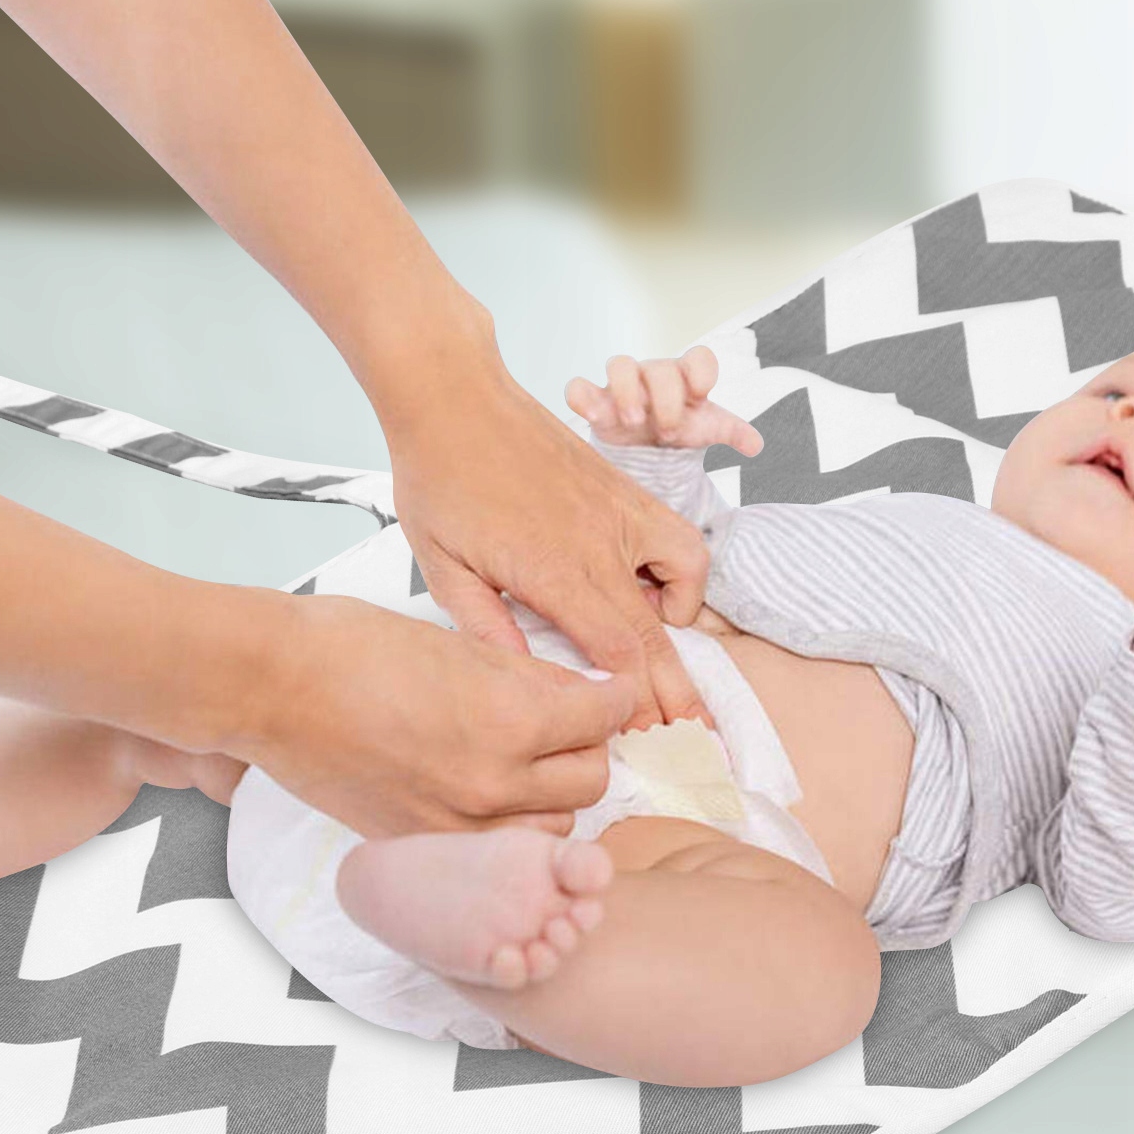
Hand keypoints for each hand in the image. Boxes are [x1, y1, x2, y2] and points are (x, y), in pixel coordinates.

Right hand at [230, 592, 641, 836]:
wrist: (271, 686)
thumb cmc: (352, 648)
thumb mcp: (462, 645)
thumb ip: (531, 677)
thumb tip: (580, 690)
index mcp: (510, 723)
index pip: (604, 719)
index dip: (615, 699)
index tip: (611, 693)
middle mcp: (493, 785)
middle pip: (590, 780)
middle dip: (588, 747)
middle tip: (569, 725)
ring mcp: (457, 826)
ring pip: (553, 827)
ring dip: (553, 795)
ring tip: (528, 765)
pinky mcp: (421, 846)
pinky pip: (497, 849)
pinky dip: (507, 826)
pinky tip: (488, 795)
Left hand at [383, 329, 710, 728]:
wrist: (453, 395)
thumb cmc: (439, 477)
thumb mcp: (442, 567)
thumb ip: (487, 630)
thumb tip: (529, 682)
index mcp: (554, 571)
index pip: (618, 654)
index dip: (641, 703)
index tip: (649, 737)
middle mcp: (600, 543)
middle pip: (657, 633)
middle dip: (678, 689)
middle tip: (694, 731)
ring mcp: (620, 510)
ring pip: (688, 573)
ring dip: (682, 618)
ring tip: (662, 641)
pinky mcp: (624, 488)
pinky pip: (676, 535)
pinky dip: (680, 566)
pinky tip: (647, 581)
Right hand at [565, 345, 763, 455]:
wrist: (646, 443)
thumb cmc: (679, 428)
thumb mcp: (708, 429)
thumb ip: (732, 431)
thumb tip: (756, 444)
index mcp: (687, 376)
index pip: (699, 358)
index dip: (701, 372)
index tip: (700, 396)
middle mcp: (654, 374)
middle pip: (659, 367)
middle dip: (666, 400)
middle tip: (669, 431)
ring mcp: (622, 385)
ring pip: (618, 364)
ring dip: (627, 392)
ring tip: (634, 422)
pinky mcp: (596, 401)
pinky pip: (579, 387)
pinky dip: (584, 398)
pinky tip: (597, 418)